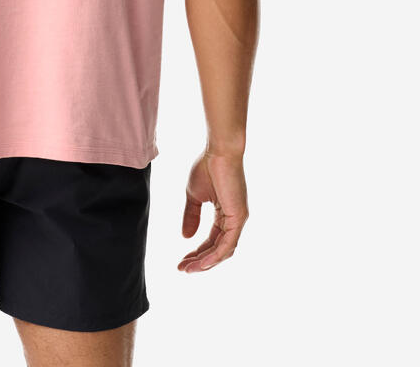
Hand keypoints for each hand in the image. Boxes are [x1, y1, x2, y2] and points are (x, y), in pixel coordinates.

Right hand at [177, 150, 248, 271]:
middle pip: (218, 249)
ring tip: (188, 269)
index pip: (212, 240)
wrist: (219, 151)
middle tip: (182, 269)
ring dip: (205, 262)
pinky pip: (227, 244)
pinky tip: (200, 263)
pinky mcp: (238, 218)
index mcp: (225, 214)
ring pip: (223, 251)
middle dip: (199, 261)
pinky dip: (214, 256)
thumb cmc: (207, 167)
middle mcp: (234, 220)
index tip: (181, 261)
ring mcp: (238, 220)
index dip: (197, 252)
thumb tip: (186, 237)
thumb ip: (191, 216)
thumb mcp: (194, 195)